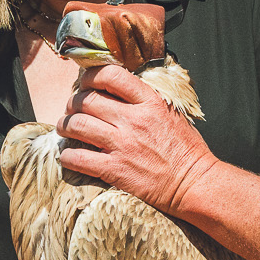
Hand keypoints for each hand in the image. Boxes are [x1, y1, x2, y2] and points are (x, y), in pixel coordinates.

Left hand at [56, 63, 223, 219]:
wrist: (194, 183)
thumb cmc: (185, 150)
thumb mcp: (170, 114)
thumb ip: (145, 101)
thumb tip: (119, 90)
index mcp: (149, 102)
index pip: (111, 76)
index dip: (90, 76)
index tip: (85, 82)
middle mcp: (133, 120)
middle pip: (87, 100)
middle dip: (73, 103)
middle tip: (71, 109)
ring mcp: (122, 145)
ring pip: (77, 126)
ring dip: (65, 126)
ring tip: (65, 128)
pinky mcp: (115, 170)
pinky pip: (78, 158)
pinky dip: (67, 156)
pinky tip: (68, 156)